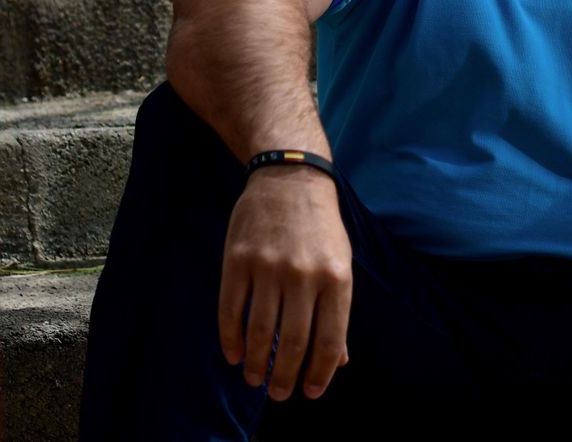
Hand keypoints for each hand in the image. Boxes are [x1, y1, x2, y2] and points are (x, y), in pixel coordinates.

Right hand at [218, 166, 352, 400]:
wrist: (290, 177)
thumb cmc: (320, 226)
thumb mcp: (341, 262)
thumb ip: (338, 311)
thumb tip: (338, 360)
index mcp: (336, 277)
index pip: (329, 339)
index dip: (319, 373)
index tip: (310, 392)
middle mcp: (304, 274)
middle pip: (292, 342)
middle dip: (285, 376)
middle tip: (279, 393)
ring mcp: (269, 266)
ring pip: (260, 331)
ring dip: (256, 363)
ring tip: (255, 378)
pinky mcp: (238, 259)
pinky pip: (231, 309)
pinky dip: (231, 338)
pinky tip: (234, 354)